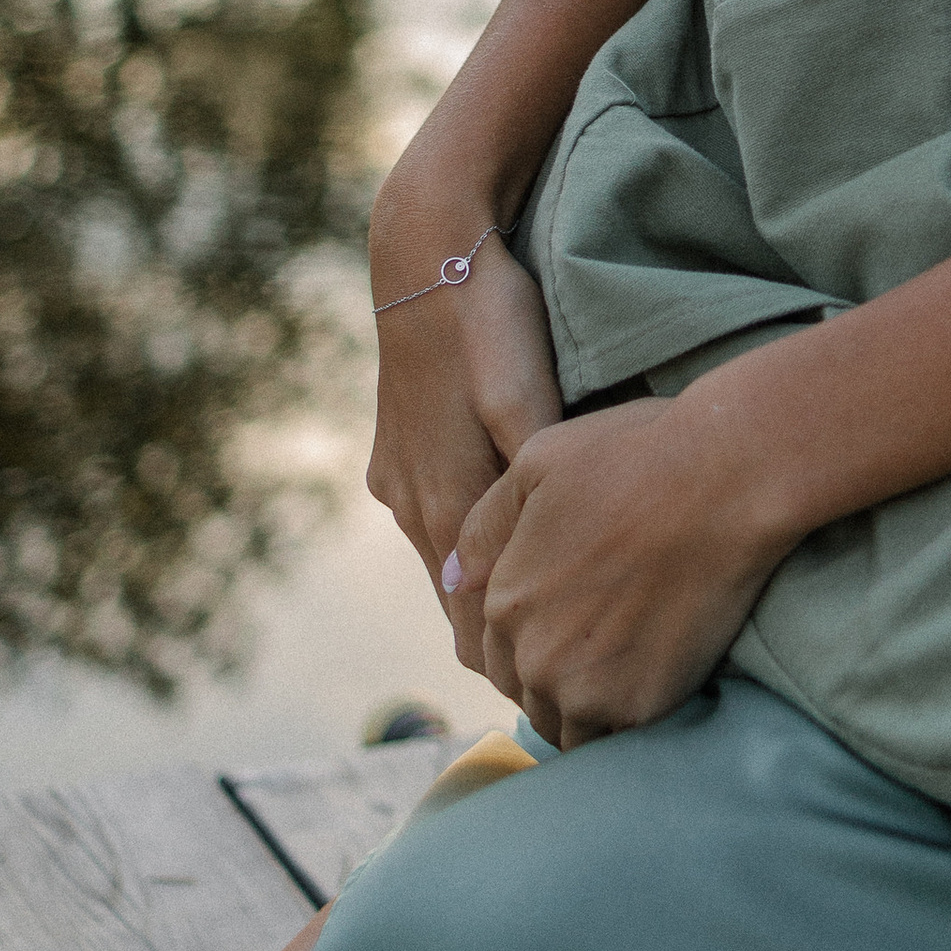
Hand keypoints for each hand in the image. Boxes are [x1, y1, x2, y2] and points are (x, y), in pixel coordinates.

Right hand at [365, 207, 563, 672]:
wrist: (424, 250)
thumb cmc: (489, 319)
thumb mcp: (521, 395)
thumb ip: (520, 478)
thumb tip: (519, 565)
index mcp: (440, 497)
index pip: (469, 615)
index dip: (507, 660)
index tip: (550, 700)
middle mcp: (409, 499)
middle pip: (454, 599)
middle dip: (496, 638)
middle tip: (555, 680)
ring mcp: (397, 473)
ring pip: (443, 560)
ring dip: (480, 595)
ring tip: (532, 633)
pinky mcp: (396, 448)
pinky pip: (433, 519)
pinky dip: (465, 548)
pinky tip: (498, 557)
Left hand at [446, 395, 778, 747]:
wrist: (726, 480)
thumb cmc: (636, 456)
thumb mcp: (539, 462)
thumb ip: (486, 525)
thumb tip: (452, 579)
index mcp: (505, 600)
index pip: (498, 652)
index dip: (532, 639)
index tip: (570, 623)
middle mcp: (533, 655)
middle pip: (530, 695)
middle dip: (556, 678)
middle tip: (602, 647)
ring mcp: (586, 688)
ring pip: (569, 726)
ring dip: (588, 706)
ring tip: (627, 669)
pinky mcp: (641, 706)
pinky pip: (619, 735)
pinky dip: (630, 716)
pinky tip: (655, 676)